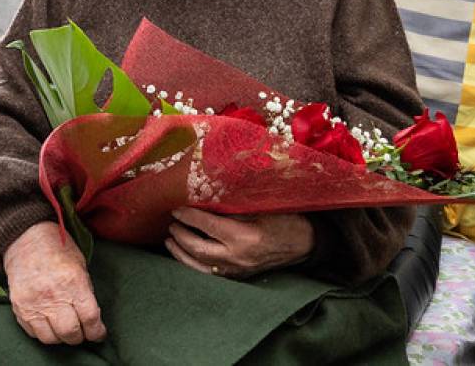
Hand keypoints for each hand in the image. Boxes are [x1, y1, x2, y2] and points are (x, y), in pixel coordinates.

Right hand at [2, 221, 106, 344]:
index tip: (99, 334)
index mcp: (73, 281)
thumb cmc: (57, 249)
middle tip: (83, 333)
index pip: (90, 318)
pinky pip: (33, 332)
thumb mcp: (80, 265)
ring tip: (65, 330)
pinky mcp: (19, 307)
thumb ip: (86, 290)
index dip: (97, 331)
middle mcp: (53, 295)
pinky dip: (44, 333)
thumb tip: (91, 316)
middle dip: (80, 337)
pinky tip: (50, 324)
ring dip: (61, 338)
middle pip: (70, 332)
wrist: (25, 238)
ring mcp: (33, 303)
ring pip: (51, 338)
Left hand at [165, 208, 314, 277]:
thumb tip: (206, 196)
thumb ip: (232, 205)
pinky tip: (185, 256)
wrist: (304, 243)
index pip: (207, 226)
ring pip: (200, 266)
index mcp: (244, 237)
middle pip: (199, 248)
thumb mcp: (259, 206)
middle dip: (181, 235)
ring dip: (181, 253)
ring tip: (170, 240)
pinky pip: (210, 274)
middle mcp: (238, 257)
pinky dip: (193, 265)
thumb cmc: (284, 219)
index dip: (189, 216)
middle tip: (172, 222)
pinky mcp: (239, 277)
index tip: (177, 208)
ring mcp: (238, 271)